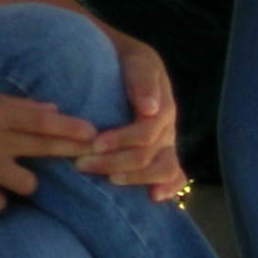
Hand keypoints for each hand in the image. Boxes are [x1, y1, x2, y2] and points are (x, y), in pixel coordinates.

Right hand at [0, 86, 98, 213]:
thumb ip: (18, 106)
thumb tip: (53, 111)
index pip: (43, 121)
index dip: (71, 128)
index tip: (93, 133)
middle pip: (42, 148)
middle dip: (70, 152)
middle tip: (90, 156)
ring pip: (27, 185)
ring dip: (26, 182)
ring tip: (15, 176)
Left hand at [82, 35, 183, 199]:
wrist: (126, 59)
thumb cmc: (126, 60)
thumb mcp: (136, 60)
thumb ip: (141, 81)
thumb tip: (149, 109)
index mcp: (162, 107)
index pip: (146, 133)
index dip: (120, 141)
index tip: (94, 145)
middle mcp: (168, 128)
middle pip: (149, 156)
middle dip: (116, 162)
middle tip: (82, 165)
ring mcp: (168, 143)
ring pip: (163, 169)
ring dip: (136, 178)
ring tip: (109, 181)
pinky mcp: (163, 154)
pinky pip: (175, 175)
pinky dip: (169, 188)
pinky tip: (154, 198)